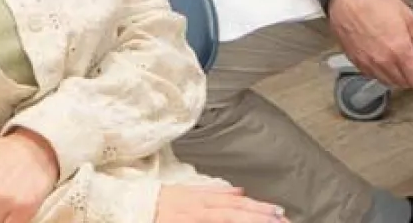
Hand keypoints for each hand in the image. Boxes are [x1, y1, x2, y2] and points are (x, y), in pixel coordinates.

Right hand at [156, 184, 285, 221]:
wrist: (129, 206)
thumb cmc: (157, 201)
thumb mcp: (185, 192)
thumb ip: (213, 192)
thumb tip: (239, 191)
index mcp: (201, 198)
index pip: (236, 203)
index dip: (258, 207)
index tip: (279, 212)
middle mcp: (200, 208)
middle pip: (236, 212)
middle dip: (261, 217)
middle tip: (283, 221)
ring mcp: (192, 219)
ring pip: (226, 220)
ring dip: (249, 221)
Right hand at [327, 0, 412, 91]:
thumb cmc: (374, 0)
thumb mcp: (407, 16)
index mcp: (399, 50)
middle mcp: (383, 61)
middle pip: (404, 83)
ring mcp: (367, 62)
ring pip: (388, 82)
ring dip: (399, 79)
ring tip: (404, 68)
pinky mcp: (355, 60)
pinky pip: (373, 75)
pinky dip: (383, 74)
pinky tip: (386, 64)